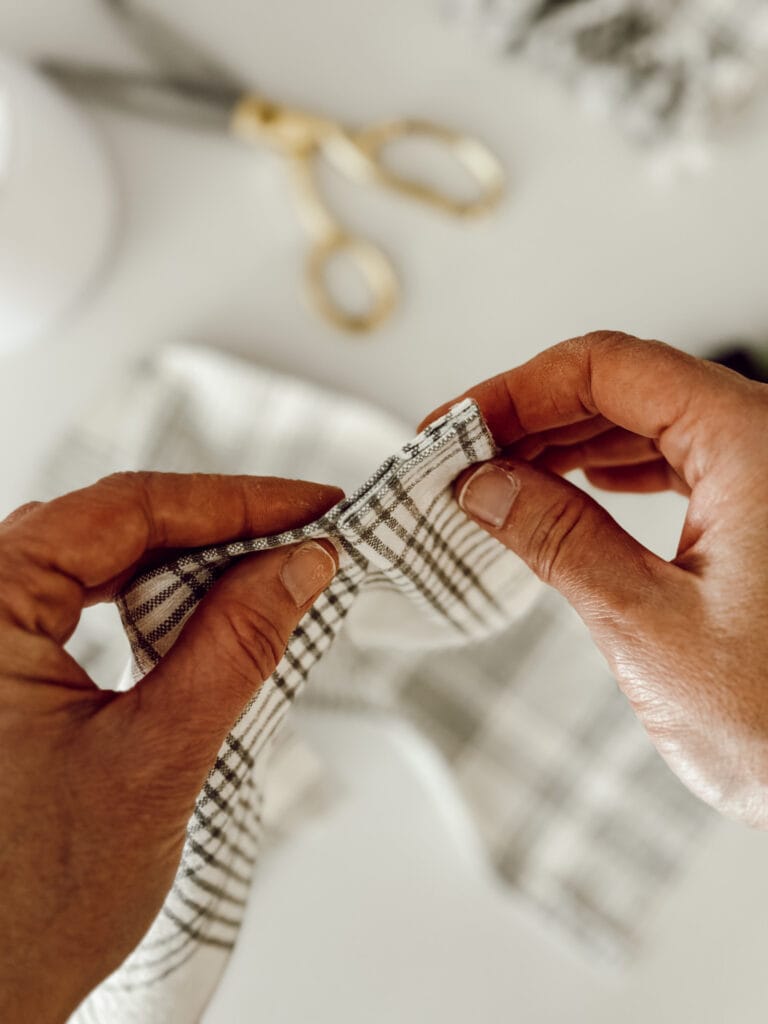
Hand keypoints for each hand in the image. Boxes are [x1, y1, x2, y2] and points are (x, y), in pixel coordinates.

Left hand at [0, 472, 340, 1022]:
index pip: (125, 510)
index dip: (236, 500)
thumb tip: (302, 563)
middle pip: (109, 528)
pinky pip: (77, 606)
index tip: (315, 508)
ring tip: (267, 577)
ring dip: (185, 567)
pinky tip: (200, 617)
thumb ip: (236, 645)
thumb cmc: (32, 906)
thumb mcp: (157, 758)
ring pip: (95, 564)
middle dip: (216, 530)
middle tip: (305, 541)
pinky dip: (148, 605)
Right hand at [422, 331, 767, 827]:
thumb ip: (562, 542)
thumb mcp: (651, 628)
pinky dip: (616, 468)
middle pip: (626, 386)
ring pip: (650, 420)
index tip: (455, 426)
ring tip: (501, 475)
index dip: (515, 390)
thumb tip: (488, 486)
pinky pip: (680, 460)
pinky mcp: (765, 513)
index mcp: (754, 446)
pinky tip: (580, 483)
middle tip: (462, 455)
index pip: (608, 370)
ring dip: (568, 443)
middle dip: (533, 416)